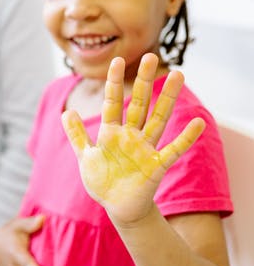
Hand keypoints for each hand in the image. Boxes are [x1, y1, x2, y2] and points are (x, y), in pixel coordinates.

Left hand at [62, 53, 204, 226]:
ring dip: (168, 98)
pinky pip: (173, 149)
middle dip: (144, 81)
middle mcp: (131, 136)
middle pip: (139, 104)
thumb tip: (66, 112)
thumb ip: (77, 135)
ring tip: (178, 75)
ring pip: (158, 119)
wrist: (118, 208)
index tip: (117, 60)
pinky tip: (199, 122)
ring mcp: (145, 149)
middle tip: (151, 57)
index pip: (113, 102)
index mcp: (112, 133)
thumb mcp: (86, 156)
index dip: (114, 82)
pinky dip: (186, 138)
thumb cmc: (103, 181)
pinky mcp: (156, 166)